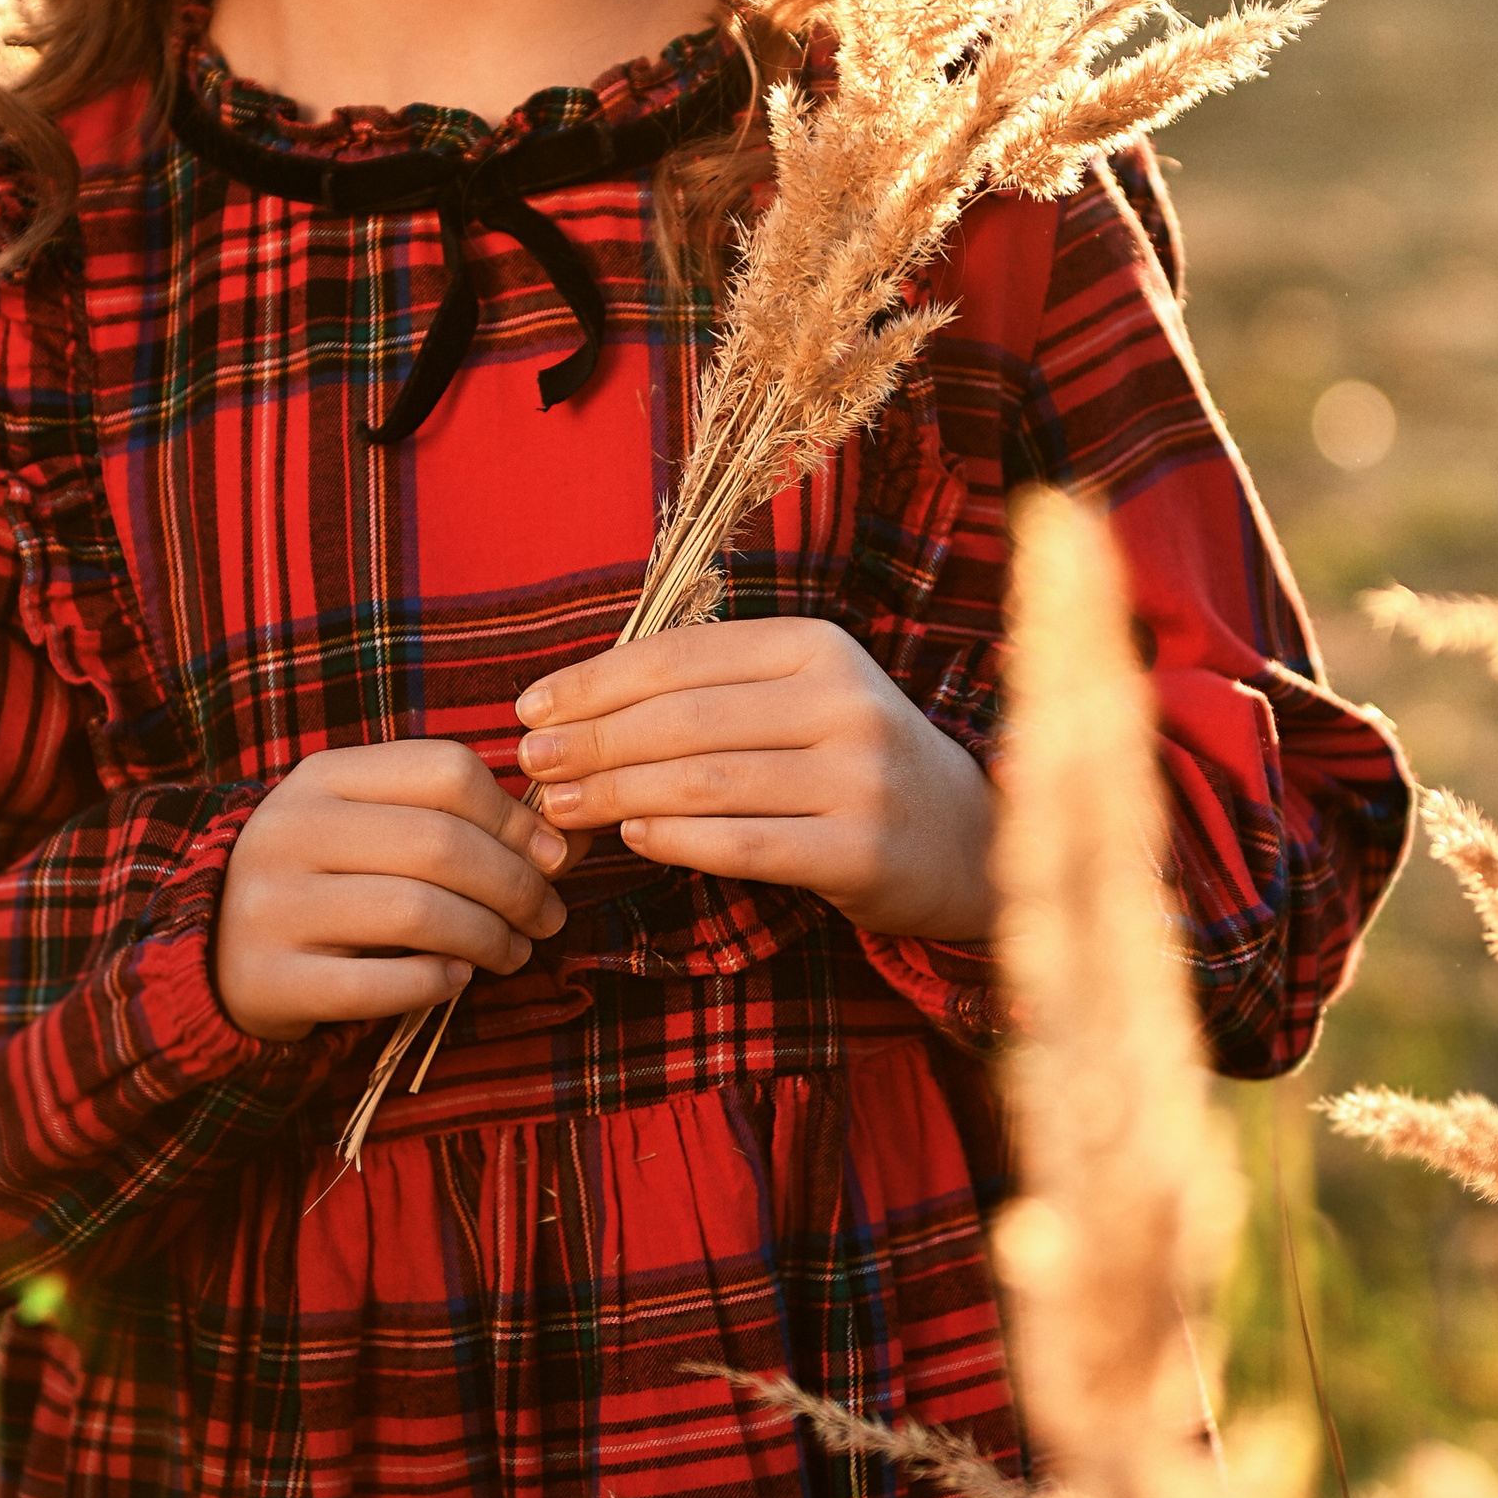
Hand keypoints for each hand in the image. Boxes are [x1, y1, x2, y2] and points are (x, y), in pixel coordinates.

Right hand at [215, 740, 569, 1039]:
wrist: (216, 951)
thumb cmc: (327, 881)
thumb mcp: (376, 830)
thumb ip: (460, 824)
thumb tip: (568, 844)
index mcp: (322, 777)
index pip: (445, 771)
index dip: (516, 816)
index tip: (552, 855)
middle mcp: (289, 830)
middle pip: (439, 844)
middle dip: (516, 885)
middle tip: (547, 916)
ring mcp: (271, 906)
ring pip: (415, 913)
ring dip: (488, 937)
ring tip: (513, 952)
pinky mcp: (268, 979)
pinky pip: (374, 985)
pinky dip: (433, 982)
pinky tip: (457, 978)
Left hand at [515, 618, 993, 942]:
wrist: (968, 839)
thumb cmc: (851, 765)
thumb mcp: (800, 700)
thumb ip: (710, 694)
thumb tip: (573, 708)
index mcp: (819, 647)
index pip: (683, 655)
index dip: (595, 681)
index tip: (530, 707)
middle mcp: (844, 702)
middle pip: (684, 719)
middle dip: (591, 741)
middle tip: (530, 764)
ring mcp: (859, 778)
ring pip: (705, 782)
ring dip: (615, 793)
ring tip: (558, 808)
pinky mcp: (862, 850)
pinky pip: (744, 845)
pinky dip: (676, 840)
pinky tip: (630, 836)